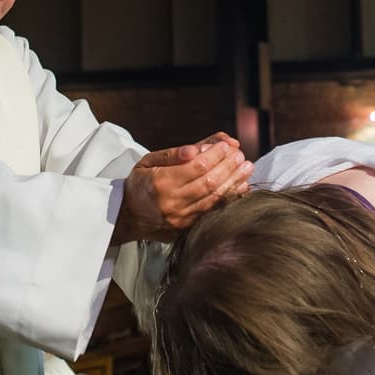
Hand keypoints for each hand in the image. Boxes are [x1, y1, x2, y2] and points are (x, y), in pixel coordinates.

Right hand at [112, 133, 252, 243]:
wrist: (128, 217)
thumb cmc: (140, 184)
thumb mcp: (148, 162)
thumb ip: (173, 154)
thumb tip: (197, 149)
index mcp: (161, 182)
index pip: (198, 166)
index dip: (216, 154)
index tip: (227, 145)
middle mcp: (172, 202)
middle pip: (210, 182)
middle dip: (229, 167)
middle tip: (240, 155)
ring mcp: (181, 218)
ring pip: (214, 198)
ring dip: (233, 181)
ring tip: (246, 168)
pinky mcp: (187, 228)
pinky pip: (213, 211)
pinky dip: (229, 198)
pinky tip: (240, 187)